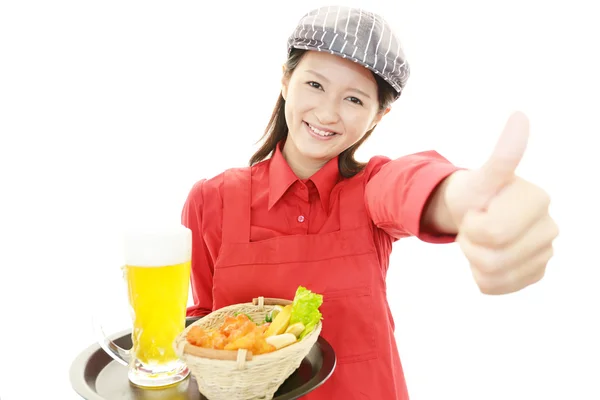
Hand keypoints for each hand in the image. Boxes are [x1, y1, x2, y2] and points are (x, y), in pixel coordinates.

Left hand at [444, 112, 558, 294]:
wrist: (472, 212)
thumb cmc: (476, 193)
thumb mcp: (482, 176)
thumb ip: (503, 155)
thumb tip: (520, 115)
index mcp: (538, 200)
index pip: (493, 233)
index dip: (472, 225)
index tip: (477, 210)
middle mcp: (550, 227)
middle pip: (492, 257)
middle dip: (470, 242)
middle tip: (474, 225)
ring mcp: (544, 253)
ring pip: (493, 275)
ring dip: (474, 259)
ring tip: (479, 240)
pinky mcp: (534, 273)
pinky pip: (497, 288)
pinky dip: (481, 276)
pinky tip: (485, 258)